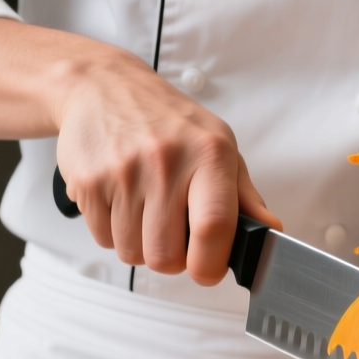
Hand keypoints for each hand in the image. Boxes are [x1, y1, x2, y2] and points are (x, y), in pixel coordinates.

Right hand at [52, 52, 279, 281]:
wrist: (103, 87)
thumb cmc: (168, 122)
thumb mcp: (218, 146)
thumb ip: (245, 197)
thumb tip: (270, 233)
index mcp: (208, 154)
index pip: (214, 226)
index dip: (210, 264)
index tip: (207, 270)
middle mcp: (165, 161)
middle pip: (166, 255)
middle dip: (171, 258)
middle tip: (173, 233)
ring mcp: (122, 173)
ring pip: (133, 253)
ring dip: (140, 244)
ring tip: (145, 210)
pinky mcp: (88, 183)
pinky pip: (103, 240)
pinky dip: (113, 232)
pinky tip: (121, 201)